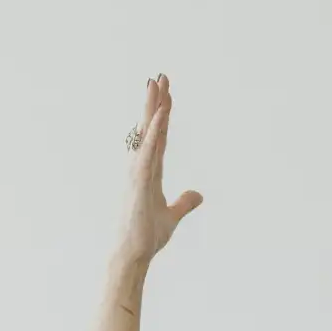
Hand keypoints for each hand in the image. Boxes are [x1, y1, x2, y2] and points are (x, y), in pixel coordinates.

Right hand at [115, 74, 202, 265]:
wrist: (133, 253)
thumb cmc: (146, 235)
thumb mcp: (173, 215)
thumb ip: (184, 203)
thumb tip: (198, 195)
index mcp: (149, 171)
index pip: (159, 136)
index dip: (162, 115)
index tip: (166, 93)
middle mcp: (140, 166)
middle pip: (149, 127)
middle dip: (155, 101)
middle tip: (160, 76)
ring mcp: (137, 171)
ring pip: (146, 133)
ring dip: (152, 108)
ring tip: (156, 83)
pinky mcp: (139, 180)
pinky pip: (149, 150)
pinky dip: (155, 132)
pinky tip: (161, 115)